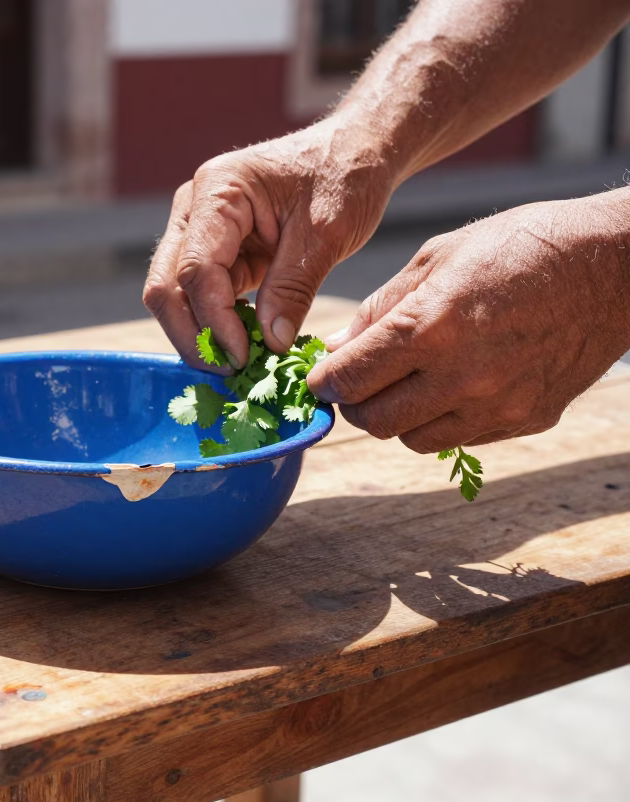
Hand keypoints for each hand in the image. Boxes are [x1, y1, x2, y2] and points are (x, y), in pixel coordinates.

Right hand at [142, 117, 395, 367]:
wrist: (353, 153)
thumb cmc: (344, 178)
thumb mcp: (328, 232)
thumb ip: (294, 286)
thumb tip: (270, 344)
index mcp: (219, 190)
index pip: (195, 268)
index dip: (215, 320)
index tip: (246, 358)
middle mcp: (194, 209)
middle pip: (165, 287)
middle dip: (193, 336)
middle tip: (232, 372)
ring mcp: (198, 232)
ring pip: (174, 298)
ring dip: (201, 335)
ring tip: (241, 364)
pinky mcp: (214, 253)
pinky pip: (200, 298)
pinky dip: (217, 326)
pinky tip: (246, 346)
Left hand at [307, 193, 629, 451]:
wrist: (614, 264)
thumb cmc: (520, 246)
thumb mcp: (438, 256)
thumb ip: (380, 309)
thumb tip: (335, 348)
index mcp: (431, 326)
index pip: (350, 378)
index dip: (323, 383)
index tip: (319, 377)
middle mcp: (463, 374)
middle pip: (374, 421)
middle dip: (353, 406)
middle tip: (353, 385)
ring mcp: (498, 404)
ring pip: (413, 439)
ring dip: (396, 417)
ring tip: (403, 384)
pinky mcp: (526, 420)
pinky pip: (459, 438)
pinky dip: (440, 420)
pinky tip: (449, 387)